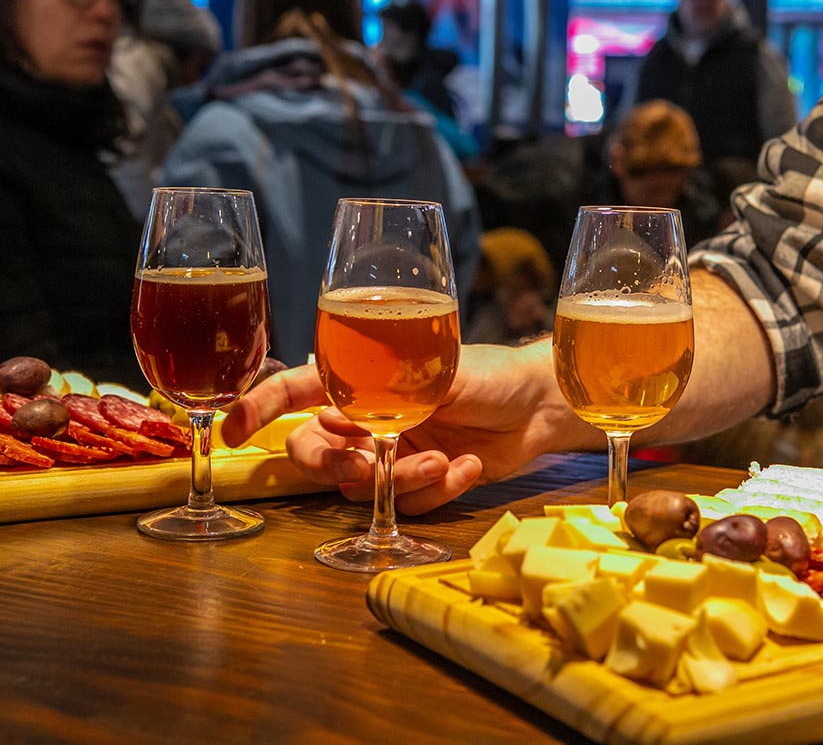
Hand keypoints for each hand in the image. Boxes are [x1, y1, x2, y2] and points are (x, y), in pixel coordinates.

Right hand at [221, 341, 599, 513]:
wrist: (540, 404)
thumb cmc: (488, 372)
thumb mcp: (437, 372)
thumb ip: (388, 393)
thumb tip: (340, 415)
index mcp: (359, 381)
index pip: (294, 391)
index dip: (257, 408)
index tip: (230, 431)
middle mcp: (367, 420)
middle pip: (313, 454)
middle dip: (335, 465)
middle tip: (368, 464)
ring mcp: (392, 454)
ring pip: (362, 487)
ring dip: (399, 480)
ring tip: (443, 460)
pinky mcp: (421, 482)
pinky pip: (406, 504)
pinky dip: (436, 490)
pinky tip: (468, 466)